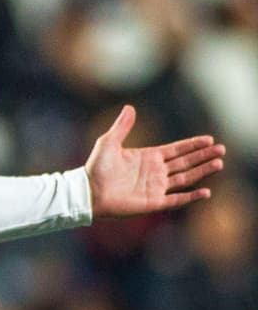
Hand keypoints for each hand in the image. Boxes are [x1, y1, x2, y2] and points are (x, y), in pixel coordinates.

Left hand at [86, 105, 224, 216]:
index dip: (192, 145)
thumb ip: (122, 126)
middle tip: (222, 150)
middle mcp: (156, 172)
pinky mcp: (153, 202)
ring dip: (202, 172)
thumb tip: (129, 107)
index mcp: (148, 157)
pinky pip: (176, 200)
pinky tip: (206, 192)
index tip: (209, 139)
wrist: (88, 192)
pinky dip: (191, 197)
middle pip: (186, 162)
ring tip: (218, 164)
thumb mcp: (108, 143)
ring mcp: (156, 187)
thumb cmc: (95, 168)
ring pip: (185, 178)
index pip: (177, 150)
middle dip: (203, 156)